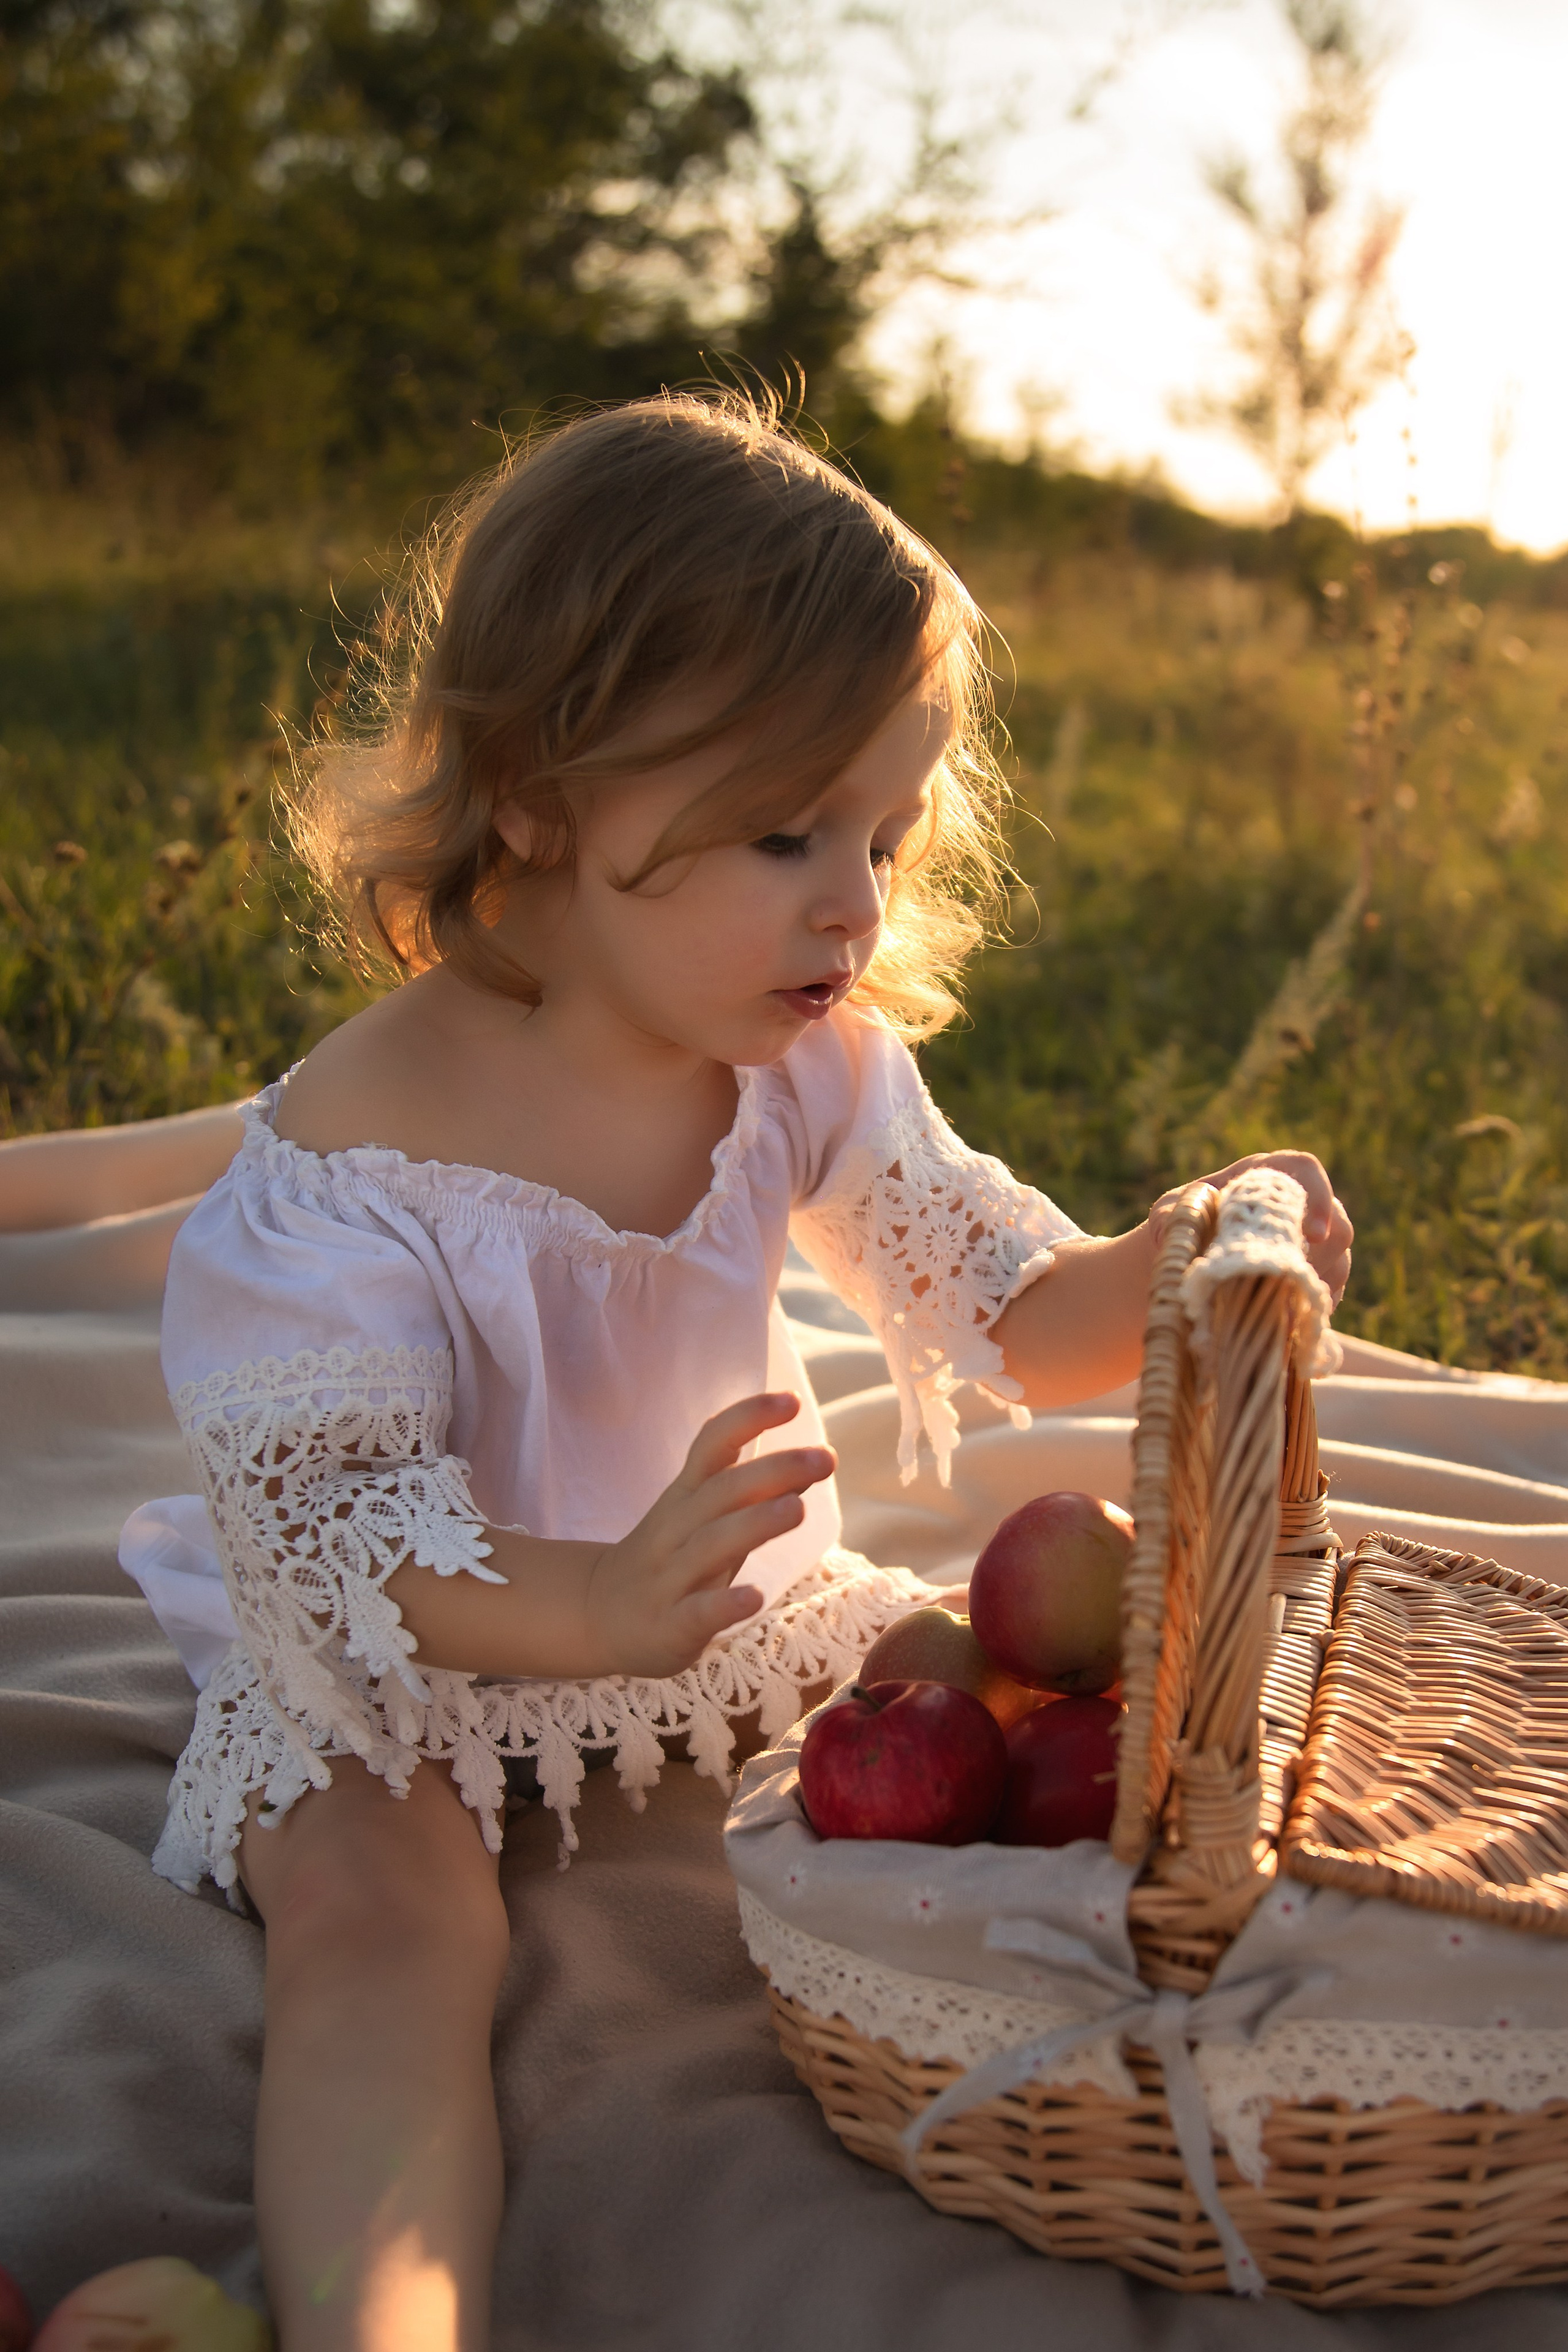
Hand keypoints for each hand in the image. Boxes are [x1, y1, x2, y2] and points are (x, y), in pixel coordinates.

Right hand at [581, 1393, 835, 1677]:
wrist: (599, 1615)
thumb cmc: (671, 1559)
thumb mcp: (706, 1518)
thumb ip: (754, 1491)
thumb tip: (812, 1461)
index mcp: (685, 1496)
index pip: (712, 1445)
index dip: (748, 1419)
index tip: (790, 1401)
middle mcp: (676, 1529)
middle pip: (722, 1492)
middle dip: (773, 1471)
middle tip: (823, 1457)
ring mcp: (670, 1578)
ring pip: (710, 1545)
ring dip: (754, 1523)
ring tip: (797, 1508)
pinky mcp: (670, 1626)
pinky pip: (697, 1612)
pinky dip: (725, 1604)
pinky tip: (754, 1597)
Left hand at [1152, 1150, 1352, 1306]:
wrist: (1190, 1262)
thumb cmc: (1182, 1231)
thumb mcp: (1171, 1218)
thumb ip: (1176, 1215)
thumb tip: (1178, 1222)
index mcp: (1264, 1178)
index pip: (1304, 1170)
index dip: (1319, 1197)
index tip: (1314, 1233)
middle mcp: (1298, 1204)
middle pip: (1335, 1224)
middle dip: (1318, 1258)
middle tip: (1286, 1283)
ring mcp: (1314, 1239)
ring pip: (1339, 1260)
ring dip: (1312, 1284)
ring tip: (1277, 1303)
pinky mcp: (1318, 1269)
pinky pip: (1333, 1288)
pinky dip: (1312, 1303)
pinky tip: (1285, 1316)